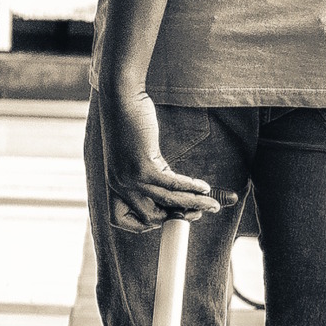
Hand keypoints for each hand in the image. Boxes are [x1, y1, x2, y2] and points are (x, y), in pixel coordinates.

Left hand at [98, 89, 223, 230]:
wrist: (121, 101)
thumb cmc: (129, 126)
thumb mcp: (135, 158)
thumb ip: (151, 177)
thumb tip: (180, 195)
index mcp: (112, 185)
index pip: (119, 219)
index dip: (142, 224)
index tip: (163, 218)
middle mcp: (118, 186)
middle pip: (150, 217)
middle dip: (177, 216)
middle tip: (198, 211)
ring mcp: (130, 178)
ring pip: (168, 202)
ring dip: (194, 204)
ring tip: (212, 204)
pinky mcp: (144, 167)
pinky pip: (173, 185)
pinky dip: (192, 187)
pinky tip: (205, 186)